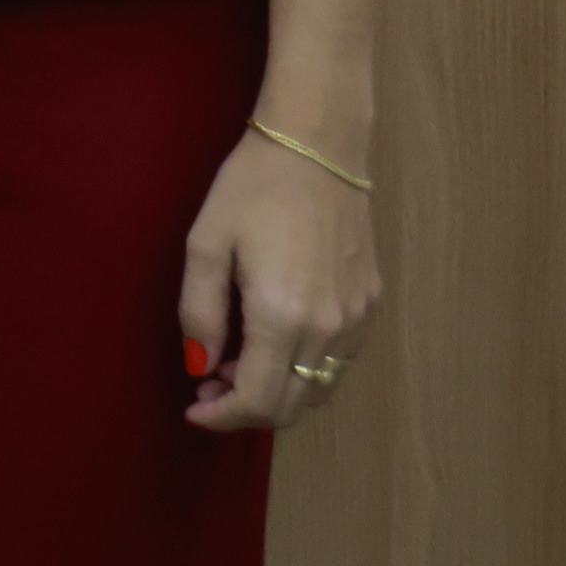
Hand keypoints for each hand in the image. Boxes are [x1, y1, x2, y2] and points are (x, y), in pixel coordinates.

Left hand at [179, 125, 382, 430]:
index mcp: (283, 317)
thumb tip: (200, 367)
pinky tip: (275, 341)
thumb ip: (199, 312)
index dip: (223, 417)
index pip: (259, 401)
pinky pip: (338, 361)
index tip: (195, 410)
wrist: (317, 148)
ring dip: (277, 391)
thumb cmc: (252, 189)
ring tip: (237, 361)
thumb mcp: (206, 244)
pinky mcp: (371, 302)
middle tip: (209, 383)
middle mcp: (328, 328)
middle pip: (291, 405)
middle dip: (246, 409)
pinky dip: (305, 369)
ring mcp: (356, 318)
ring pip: (318, 389)